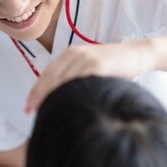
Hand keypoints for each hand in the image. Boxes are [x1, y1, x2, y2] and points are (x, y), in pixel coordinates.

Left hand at [24, 40, 156, 113]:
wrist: (138, 53)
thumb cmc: (114, 65)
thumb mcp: (89, 67)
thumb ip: (73, 77)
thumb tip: (58, 98)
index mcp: (69, 54)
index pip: (46, 74)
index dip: (36, 91)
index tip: (27, 106)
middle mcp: (74, 54)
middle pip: (50, 78)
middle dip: (39, 96)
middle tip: (30, 112)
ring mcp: (85, 58)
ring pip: (62, 81)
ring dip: (52, 97)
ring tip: (45, 113)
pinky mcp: (98, 65)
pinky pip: (79, 81)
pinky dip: (70, 93)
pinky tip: (65, 105)